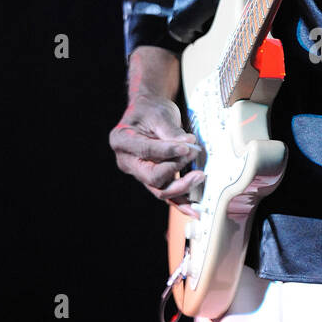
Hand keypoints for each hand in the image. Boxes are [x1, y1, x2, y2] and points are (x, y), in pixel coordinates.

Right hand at [109, 95, 204, 218]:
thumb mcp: (159, 114)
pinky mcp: (153, 180)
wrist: (149, 113)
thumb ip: (171, 131)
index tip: (187, 145)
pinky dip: (181, 203)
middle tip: (194, 154)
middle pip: (151, 176)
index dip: (167, 150)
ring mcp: (140, 173)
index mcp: (121, 140)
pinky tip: (194, 210)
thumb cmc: (151, 110)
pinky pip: (167, 195)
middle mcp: (128, 161)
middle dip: (175, 168)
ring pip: (160, 190)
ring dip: (182, 186)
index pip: (145, 150)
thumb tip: (188, 144)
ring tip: (200, 176)